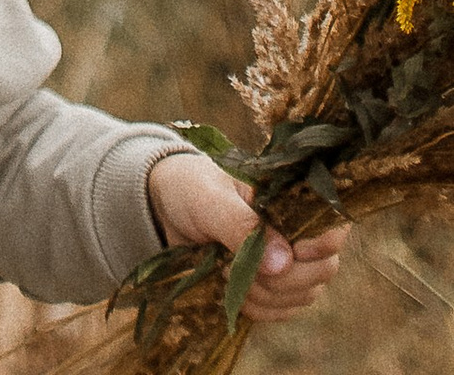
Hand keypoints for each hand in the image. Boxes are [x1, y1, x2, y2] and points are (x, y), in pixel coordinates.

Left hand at [145, 151, 346, 324]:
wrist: (165, 210)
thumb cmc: (190, 189)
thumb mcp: (208, 199)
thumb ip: (240, 225)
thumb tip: (282, 264)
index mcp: (290, 195)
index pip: (334, 222)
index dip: (321, 244)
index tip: (291, 251)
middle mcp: (299, 230)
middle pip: (325, 267)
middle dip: (282, 276)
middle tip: (235, 262)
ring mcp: (290, 261)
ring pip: (306, 294)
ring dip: (265, 293)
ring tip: (226, 270)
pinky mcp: (275, 286)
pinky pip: (285, 310)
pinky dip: (259, 307)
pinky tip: (232, 289)